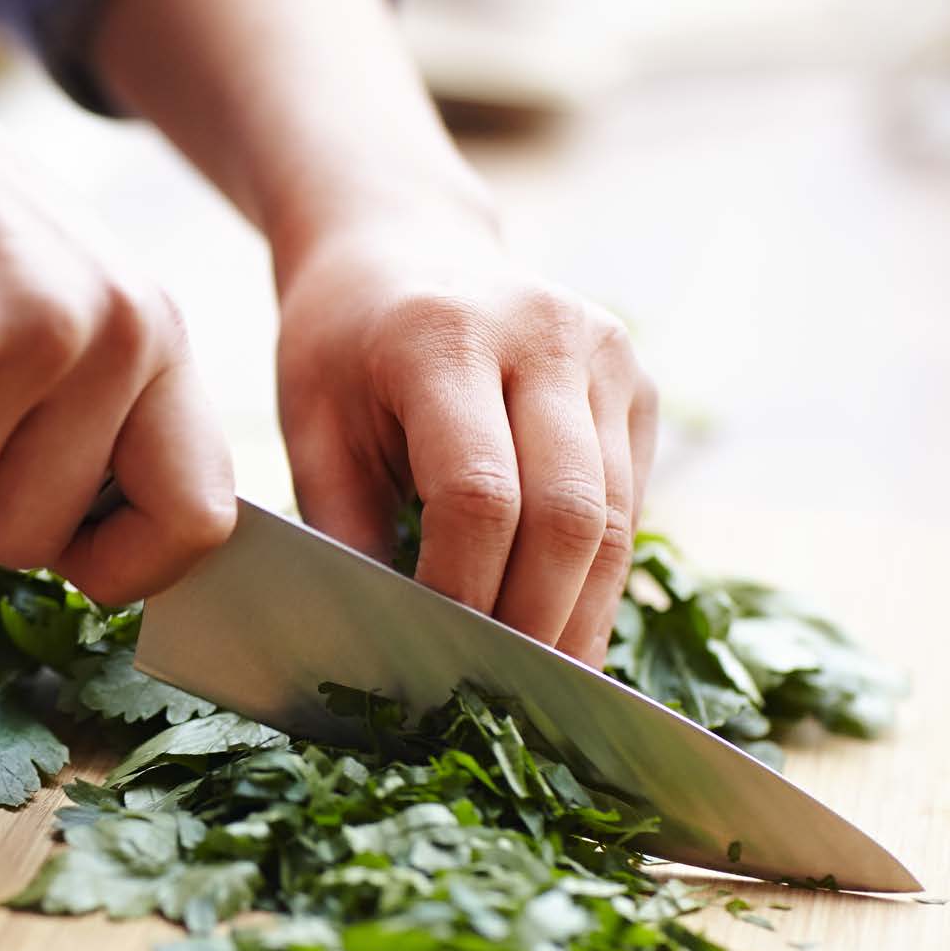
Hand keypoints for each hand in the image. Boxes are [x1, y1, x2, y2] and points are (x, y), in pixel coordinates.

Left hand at [275, 220, 657, 664]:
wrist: (402, 246)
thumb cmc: (338, 347)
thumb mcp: (311, 426)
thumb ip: (345, 529)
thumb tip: (380, 647)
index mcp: (444, 337)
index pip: (479, 494)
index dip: (464, 592)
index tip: (432, 662)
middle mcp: (547, 334)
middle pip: (571, 515)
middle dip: (537, 623)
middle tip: (503, 705)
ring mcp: (608, 354)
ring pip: (618, 519)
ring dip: (580, 615)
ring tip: (540, 691)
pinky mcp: (637, 383)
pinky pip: (631, 502)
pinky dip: (596, 577)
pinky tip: (560, 627)